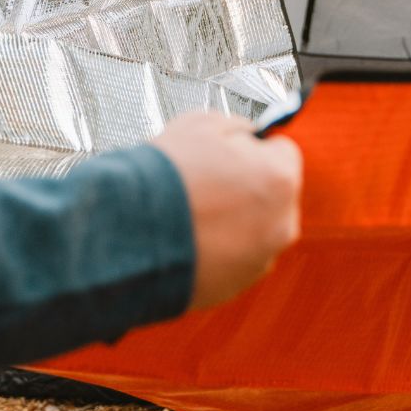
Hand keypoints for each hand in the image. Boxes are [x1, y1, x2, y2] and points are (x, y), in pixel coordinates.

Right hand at [153, 112, 301, 309]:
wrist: (126, 233)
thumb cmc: (164, 178)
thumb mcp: (203, 124)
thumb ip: (238, 128)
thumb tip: (248, 135)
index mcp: (280, 179)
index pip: (284, 153)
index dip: (256, 149)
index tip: (237, 152)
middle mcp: (280, 224)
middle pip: (274, 195)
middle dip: (249, 186)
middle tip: (212, 180)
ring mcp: (260, 259)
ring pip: (256, 229)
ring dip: (235, 220)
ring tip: (195, 211)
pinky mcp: (235, 286)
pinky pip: (236, 259)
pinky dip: (220, 249)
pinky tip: (190, 236)